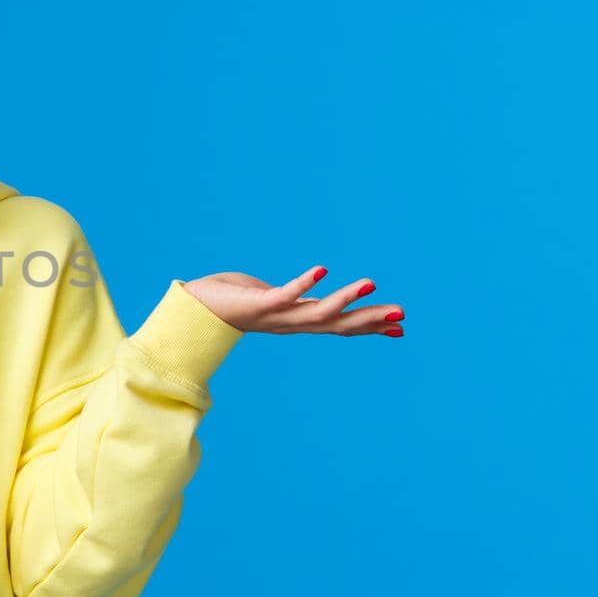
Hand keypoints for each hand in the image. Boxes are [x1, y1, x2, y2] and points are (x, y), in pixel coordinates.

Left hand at [183, 266, 404, 336]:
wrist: (195, 309)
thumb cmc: (237, 300)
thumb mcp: (277, 300)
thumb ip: (298, 300)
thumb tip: (316, 291)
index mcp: (298, 321)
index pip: (341, 327)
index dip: (370, 327)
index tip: (402, 327)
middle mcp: (290, 323)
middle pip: (337, 324)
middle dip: (369, 319)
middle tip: (401, 313)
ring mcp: (276, 316)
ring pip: (317, 312)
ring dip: (345, 298)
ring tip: (370, 282)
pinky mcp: (259, 304)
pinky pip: (285, 294)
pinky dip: (304, 283)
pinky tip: (322, 269)